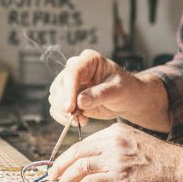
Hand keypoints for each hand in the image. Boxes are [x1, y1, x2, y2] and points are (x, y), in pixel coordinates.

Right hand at [47, 49, 169, 131]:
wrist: (127, 99)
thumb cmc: (126, 89)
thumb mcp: (118, 90)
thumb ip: (100, 94)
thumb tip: (80, 101)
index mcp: (89, 60)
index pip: (72, 71)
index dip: (68, 90)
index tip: (69, 107)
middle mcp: (76, 69)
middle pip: (60, 85)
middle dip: (65, 104)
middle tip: (77, 118)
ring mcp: (70, 84)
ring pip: (55, 97)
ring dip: (64, 112)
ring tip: (82, 120)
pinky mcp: (68, 97)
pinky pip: (56, 107)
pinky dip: (63, 117)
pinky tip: (79, 121)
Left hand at [48, 122, 182, 181]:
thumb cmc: (164, 162)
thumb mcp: (136, 143)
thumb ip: (116, 149)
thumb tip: (97, 163)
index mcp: (116, 132)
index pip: (83, 143)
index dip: (68, 155)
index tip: (61, 164)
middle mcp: (113, 143)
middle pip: (76, 153)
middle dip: (60, 166)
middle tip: (53, 176)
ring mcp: (116, 160)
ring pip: (79, 168)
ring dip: (66, 179)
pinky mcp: (120, 179)